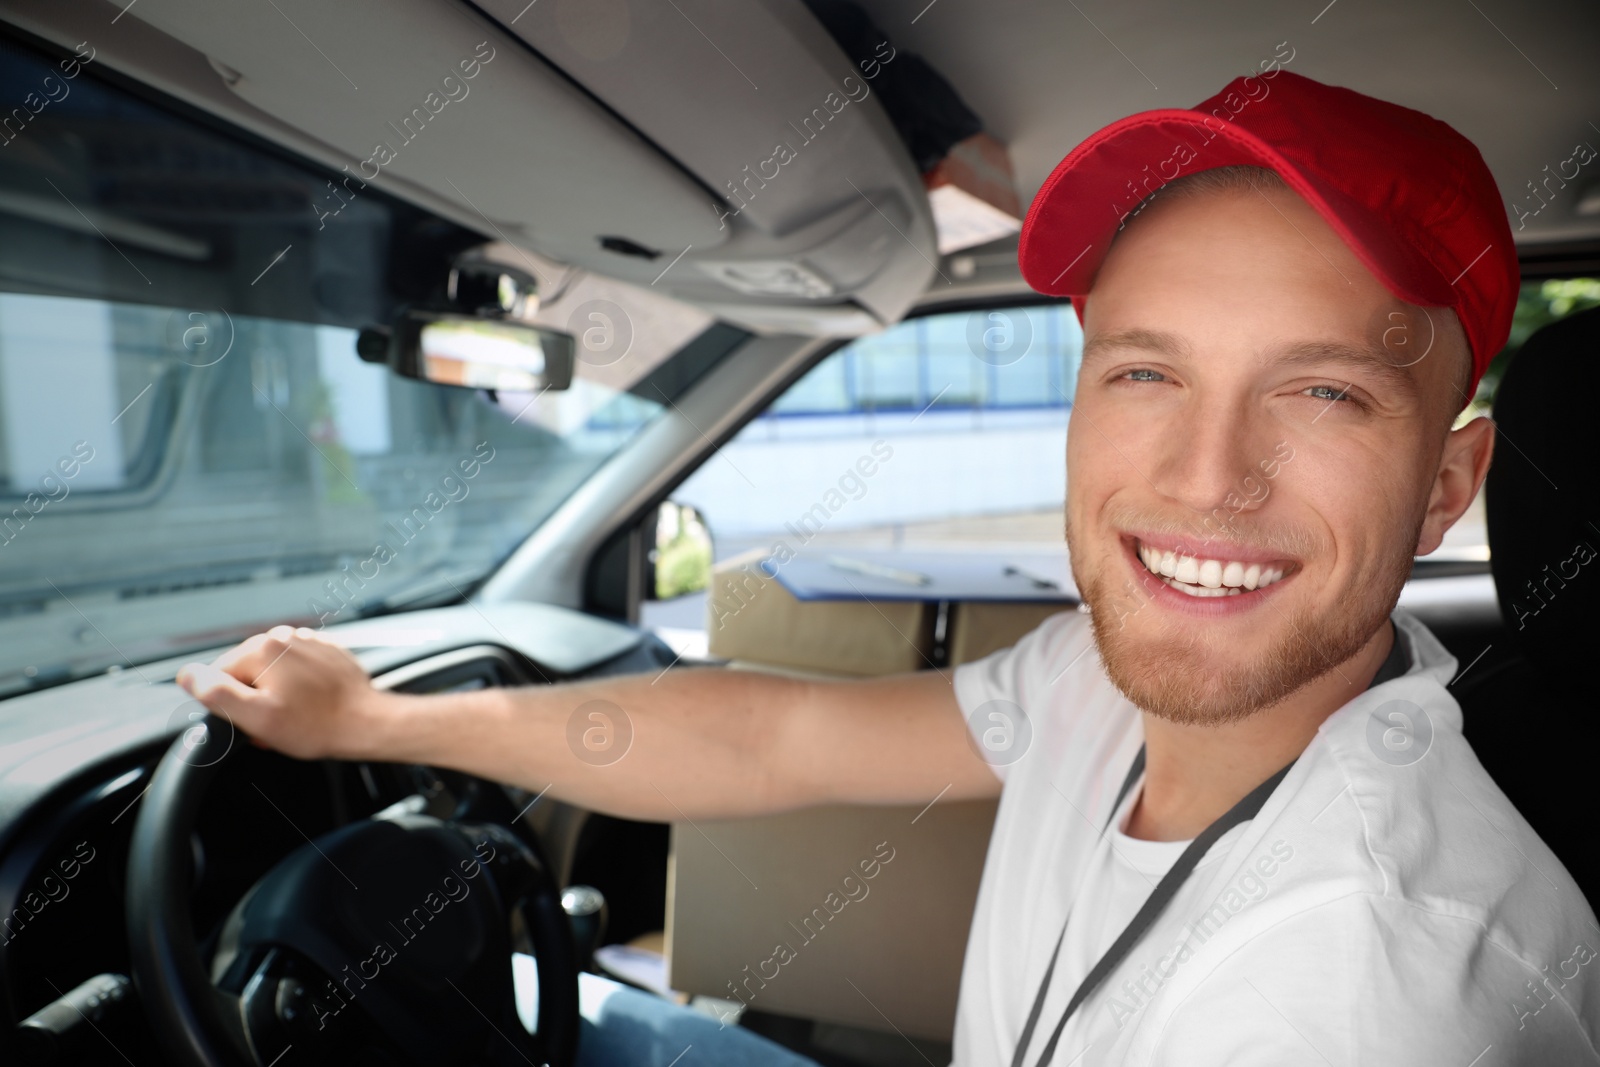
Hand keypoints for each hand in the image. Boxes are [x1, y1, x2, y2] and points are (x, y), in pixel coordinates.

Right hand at [175, 625, 390, 760]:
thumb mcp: (256, 718)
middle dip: (254, 700)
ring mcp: (307, 641)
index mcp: (261, 648)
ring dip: (275, 694)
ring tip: (295, 717)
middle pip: (246, 672)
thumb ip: (216, 694)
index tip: (252, 721)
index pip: (219, 676)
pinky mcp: (325, 652)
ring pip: (272, 672)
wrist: (366, 723)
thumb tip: (187, 675)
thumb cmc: (315, 725)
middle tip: (274, 724)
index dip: (231, 705)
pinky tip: (310, 706)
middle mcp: (284, 636)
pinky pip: (297, 670)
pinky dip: (297, 688)